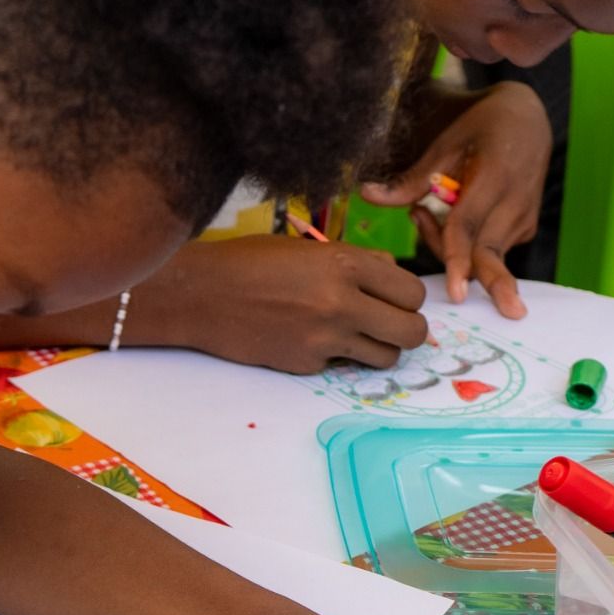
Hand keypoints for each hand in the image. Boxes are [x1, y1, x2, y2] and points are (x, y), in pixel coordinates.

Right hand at [143, 236, 429, 373]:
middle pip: (413, 332)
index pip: (412, 292)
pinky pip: (343, 366)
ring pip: (387, 357)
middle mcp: (342, 303)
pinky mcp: (306, 364)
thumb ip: (355, 262)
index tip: (394, 299)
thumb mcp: (308, 248)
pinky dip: (336, 357)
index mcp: (345, 264)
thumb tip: (392, 276)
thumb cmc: (251, 262)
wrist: (201, 295)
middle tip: (391, 326)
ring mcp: (324, 338)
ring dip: (379, 348)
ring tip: (357, 336)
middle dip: (409, 330)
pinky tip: (309, 339)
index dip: (408, 298)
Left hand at [358, 83, 549, 317]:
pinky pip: (492, 249)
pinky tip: (445, 217)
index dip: (459, 260)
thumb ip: (411, 180)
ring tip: (422, 213)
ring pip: (485, 255)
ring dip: (451, 249)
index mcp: (494, 177)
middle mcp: (514, 202)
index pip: (471, 228)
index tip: (457, 292)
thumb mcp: (445, 145)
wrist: (529, 118)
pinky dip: (466, 245)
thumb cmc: (480, 128)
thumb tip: (365, 195)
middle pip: (488, 253)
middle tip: (490, 308)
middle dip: (486, 281)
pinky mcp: (525, 227)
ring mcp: (524, 218)